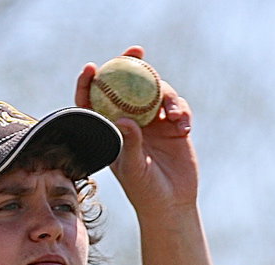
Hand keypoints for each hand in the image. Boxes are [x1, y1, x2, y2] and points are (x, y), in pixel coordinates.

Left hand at [76, 46, 198, 215]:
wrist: (172, 204)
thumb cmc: (145, 191)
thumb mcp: (133, 169)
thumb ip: (128, 144)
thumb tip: (123, 120)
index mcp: (112, 131)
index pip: (96, 102)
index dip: (90, 83)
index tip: (92, 67)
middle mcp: (131, 122)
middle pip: (129, 85)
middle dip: (132, 63)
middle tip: (137, 49)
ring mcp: (153, 122)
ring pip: (157, 92)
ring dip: (167, 97)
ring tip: (172, 117)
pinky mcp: (173, 126)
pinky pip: (177, 107)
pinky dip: (181, 112)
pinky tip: (183, 128)